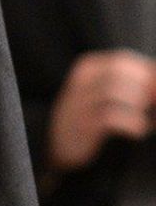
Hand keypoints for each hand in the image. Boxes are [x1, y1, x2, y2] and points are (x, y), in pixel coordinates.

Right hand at [48, 50, 155, 170]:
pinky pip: (110, 117)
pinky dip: (132, 123)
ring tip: (148, 120)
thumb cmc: (92, 116)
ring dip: (139, 106)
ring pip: (114, 92)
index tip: (153, 94)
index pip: (122, 61)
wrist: (59, 144)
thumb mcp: (105, 94)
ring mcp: (78, 103)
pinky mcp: (82, 126)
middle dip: (144, 88)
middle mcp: (79, 82)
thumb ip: (131, 85)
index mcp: (87, 69)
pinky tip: (138, 130)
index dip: (146, 74)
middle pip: (118, 72)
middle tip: (153, 105)